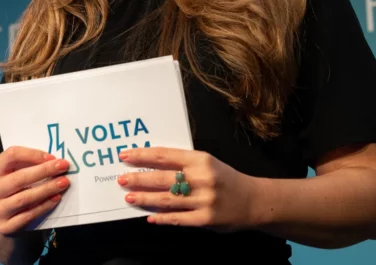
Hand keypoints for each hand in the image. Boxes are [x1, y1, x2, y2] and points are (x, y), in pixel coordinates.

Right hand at [0, 146, 71, 235]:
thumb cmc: (14, 190)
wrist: (2, 219)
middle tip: (63, 167)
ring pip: (24, 198)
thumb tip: (53, 160)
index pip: (10, 156)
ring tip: (63, 183)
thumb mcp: (14, 174)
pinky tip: (56, 198)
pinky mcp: (5, 227)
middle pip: (19, 178)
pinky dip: (44, 206)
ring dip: (47, 189)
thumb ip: (28, 165)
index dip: (32, 154)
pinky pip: (28, 215)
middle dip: (44, 171)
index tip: (52, 157)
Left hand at [117, 147, 261, 230]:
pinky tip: (149, 217)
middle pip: (163, 178)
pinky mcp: (206, 219)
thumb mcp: (208, 163)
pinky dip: (162, 218)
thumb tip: (151, 164)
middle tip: (121, 179)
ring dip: (145, 198)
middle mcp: (202, 178)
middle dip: (139, 178)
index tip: (125, 156)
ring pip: (167, 199)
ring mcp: (204, 200)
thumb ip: (184, 163)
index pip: (165, 155)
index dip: (142, 155)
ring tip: (129, 197)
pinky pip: (178, 219)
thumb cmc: (225, 179)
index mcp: (201, 160)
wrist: (254, 201)